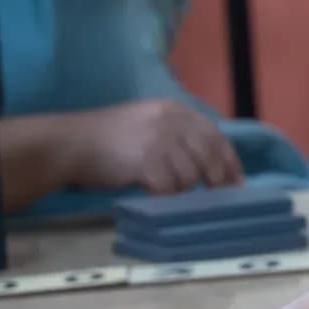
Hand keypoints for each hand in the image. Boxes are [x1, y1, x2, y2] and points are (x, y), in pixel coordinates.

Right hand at [68, 99, 244, 194]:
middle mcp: (170, 120)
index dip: (229, 160)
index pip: (214, 134)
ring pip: (190, 175)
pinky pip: (170, 188)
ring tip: (169, 193)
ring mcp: (159, 139)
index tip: (237, 181)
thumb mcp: (145, 125)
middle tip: (223, 198)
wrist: (70, 144)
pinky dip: (166, 197)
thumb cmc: (104, 139)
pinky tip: (156, 197)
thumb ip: (174, 136)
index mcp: (172, 109)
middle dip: (219, 180)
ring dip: (184, 190)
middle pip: (209, 154)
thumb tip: (205, 164)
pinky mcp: (147, 161)